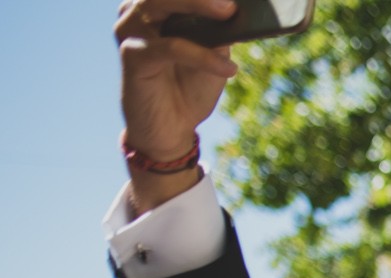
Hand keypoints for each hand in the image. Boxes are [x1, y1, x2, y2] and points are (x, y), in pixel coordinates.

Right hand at [116, 0, 240, 212]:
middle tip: (231, 0)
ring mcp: (131, 30)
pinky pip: (169, 47)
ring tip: (229, 13)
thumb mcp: (214, 54)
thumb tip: (237, 10)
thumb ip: (220, 30)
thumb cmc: (190, 87)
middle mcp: (138, 11)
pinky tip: (228, 69)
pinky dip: (201, 55)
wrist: (171, 129)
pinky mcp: (132, 55)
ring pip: (159, 3)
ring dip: (197, 5)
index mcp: (157, 5)